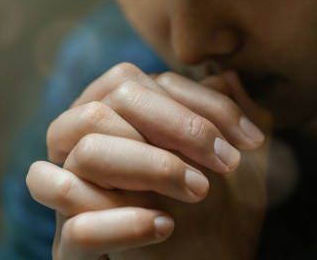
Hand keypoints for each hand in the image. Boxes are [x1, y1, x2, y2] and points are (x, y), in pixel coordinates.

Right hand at [26, 63, 271, 259]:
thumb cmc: (217, 219)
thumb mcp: (236, 168)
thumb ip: (228, 121)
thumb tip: (225, 75)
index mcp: (108, 126)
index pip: (132, 83)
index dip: (196, 102)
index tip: (247, 139)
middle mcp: (77, 155)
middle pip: (103, 107)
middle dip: (175, 128)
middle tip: (226, 163)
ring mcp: (68, 201)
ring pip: (86, 154)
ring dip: (151, 165)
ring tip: (199, 191)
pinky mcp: (69, 250)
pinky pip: (77, 228)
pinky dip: (124, 223)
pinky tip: (166, 227)